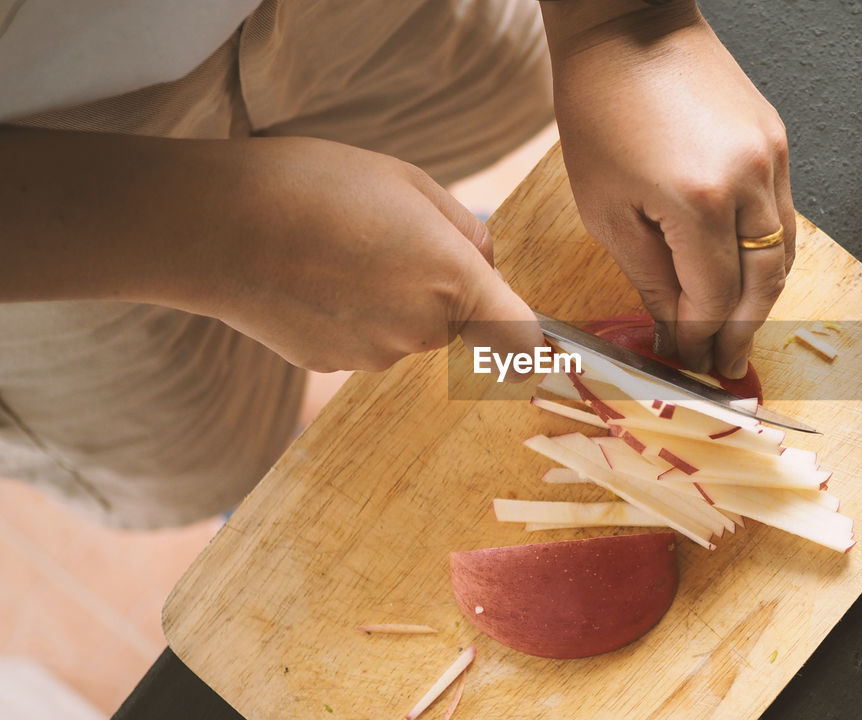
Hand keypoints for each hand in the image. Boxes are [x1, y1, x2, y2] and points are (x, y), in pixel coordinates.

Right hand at [186, 137, 541, 371]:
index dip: (535, 347)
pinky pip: (360, 340)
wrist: (212, 225)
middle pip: (455, 324)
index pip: (521, 342)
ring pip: (404, 332)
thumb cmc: (314, 186)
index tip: (541, 348)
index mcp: (453, 282)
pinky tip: (308, 276)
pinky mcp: (328, 366)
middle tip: (387, 237)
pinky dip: (347, 315)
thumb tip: (485, 263)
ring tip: (336, 250)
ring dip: (388, 301)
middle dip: (439, 289)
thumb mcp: (408, 182)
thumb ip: (465, 229)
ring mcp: (372, 356)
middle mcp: (421, 332)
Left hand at [542, 0, 794, 378]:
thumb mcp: (606, 208)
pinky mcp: (777, 141)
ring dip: (762, 300)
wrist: (628, 28)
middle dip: (742, 332)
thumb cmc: (600, 108)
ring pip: (784, 254)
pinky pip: (784, 216)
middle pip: (762, 285)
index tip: (688, 362)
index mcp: (697, 202)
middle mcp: (748, 182)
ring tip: (738, 331)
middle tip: (725, 366)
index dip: (702, 338)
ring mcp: (771, 158)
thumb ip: (649, 276)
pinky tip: (746, 276)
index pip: (713, 297)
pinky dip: (768, 255)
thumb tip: (675, 327)